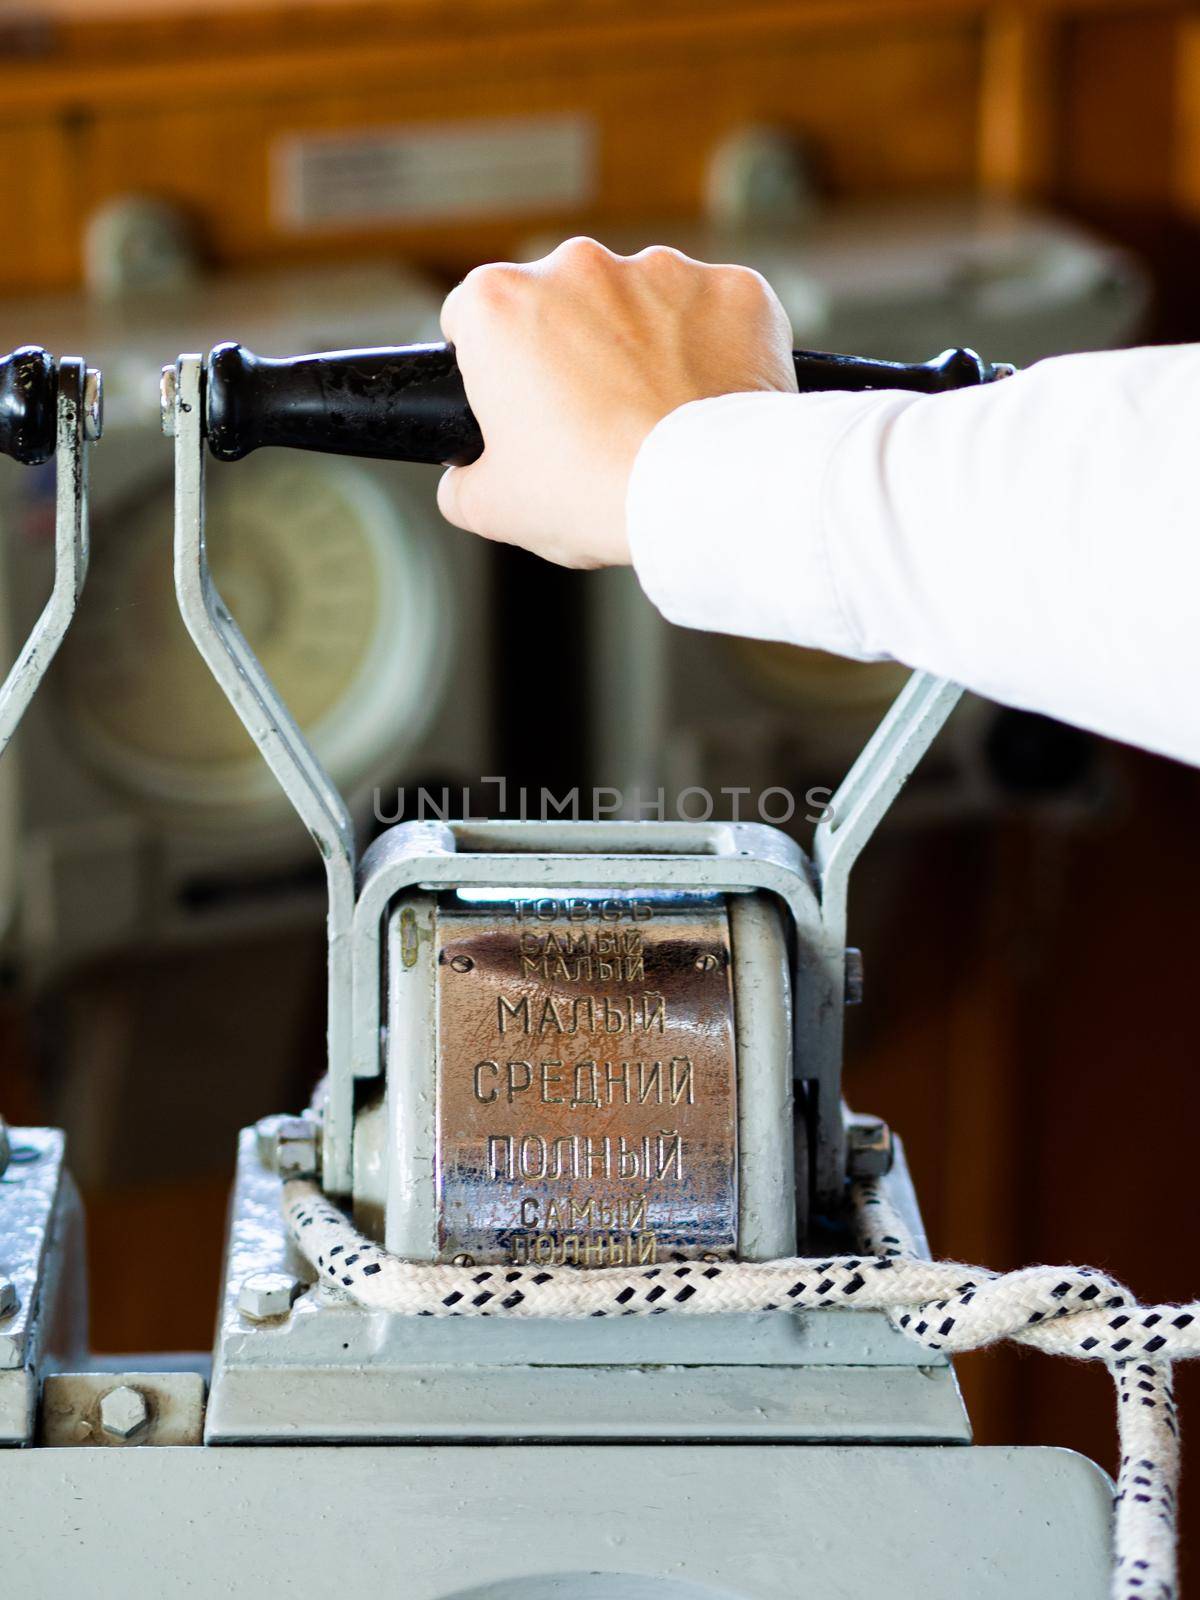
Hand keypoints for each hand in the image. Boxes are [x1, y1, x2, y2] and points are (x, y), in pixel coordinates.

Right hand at [437, 237, 795, 566]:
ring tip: (656, 420)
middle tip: (591, 423)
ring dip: (644, 347)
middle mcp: (579, 265)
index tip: (514, 402)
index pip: (473, 317)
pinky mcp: (733, 289)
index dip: (489, 365)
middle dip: (570, 350)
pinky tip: (708, 404)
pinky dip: (713, 351)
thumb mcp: (490, 507)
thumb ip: (463, 480)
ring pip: (642, 305)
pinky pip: (715, 316)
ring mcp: (662, 270)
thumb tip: (467, 480)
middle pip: (562, 303)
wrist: (702, 496)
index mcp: (501, 304)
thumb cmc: (592, 494)